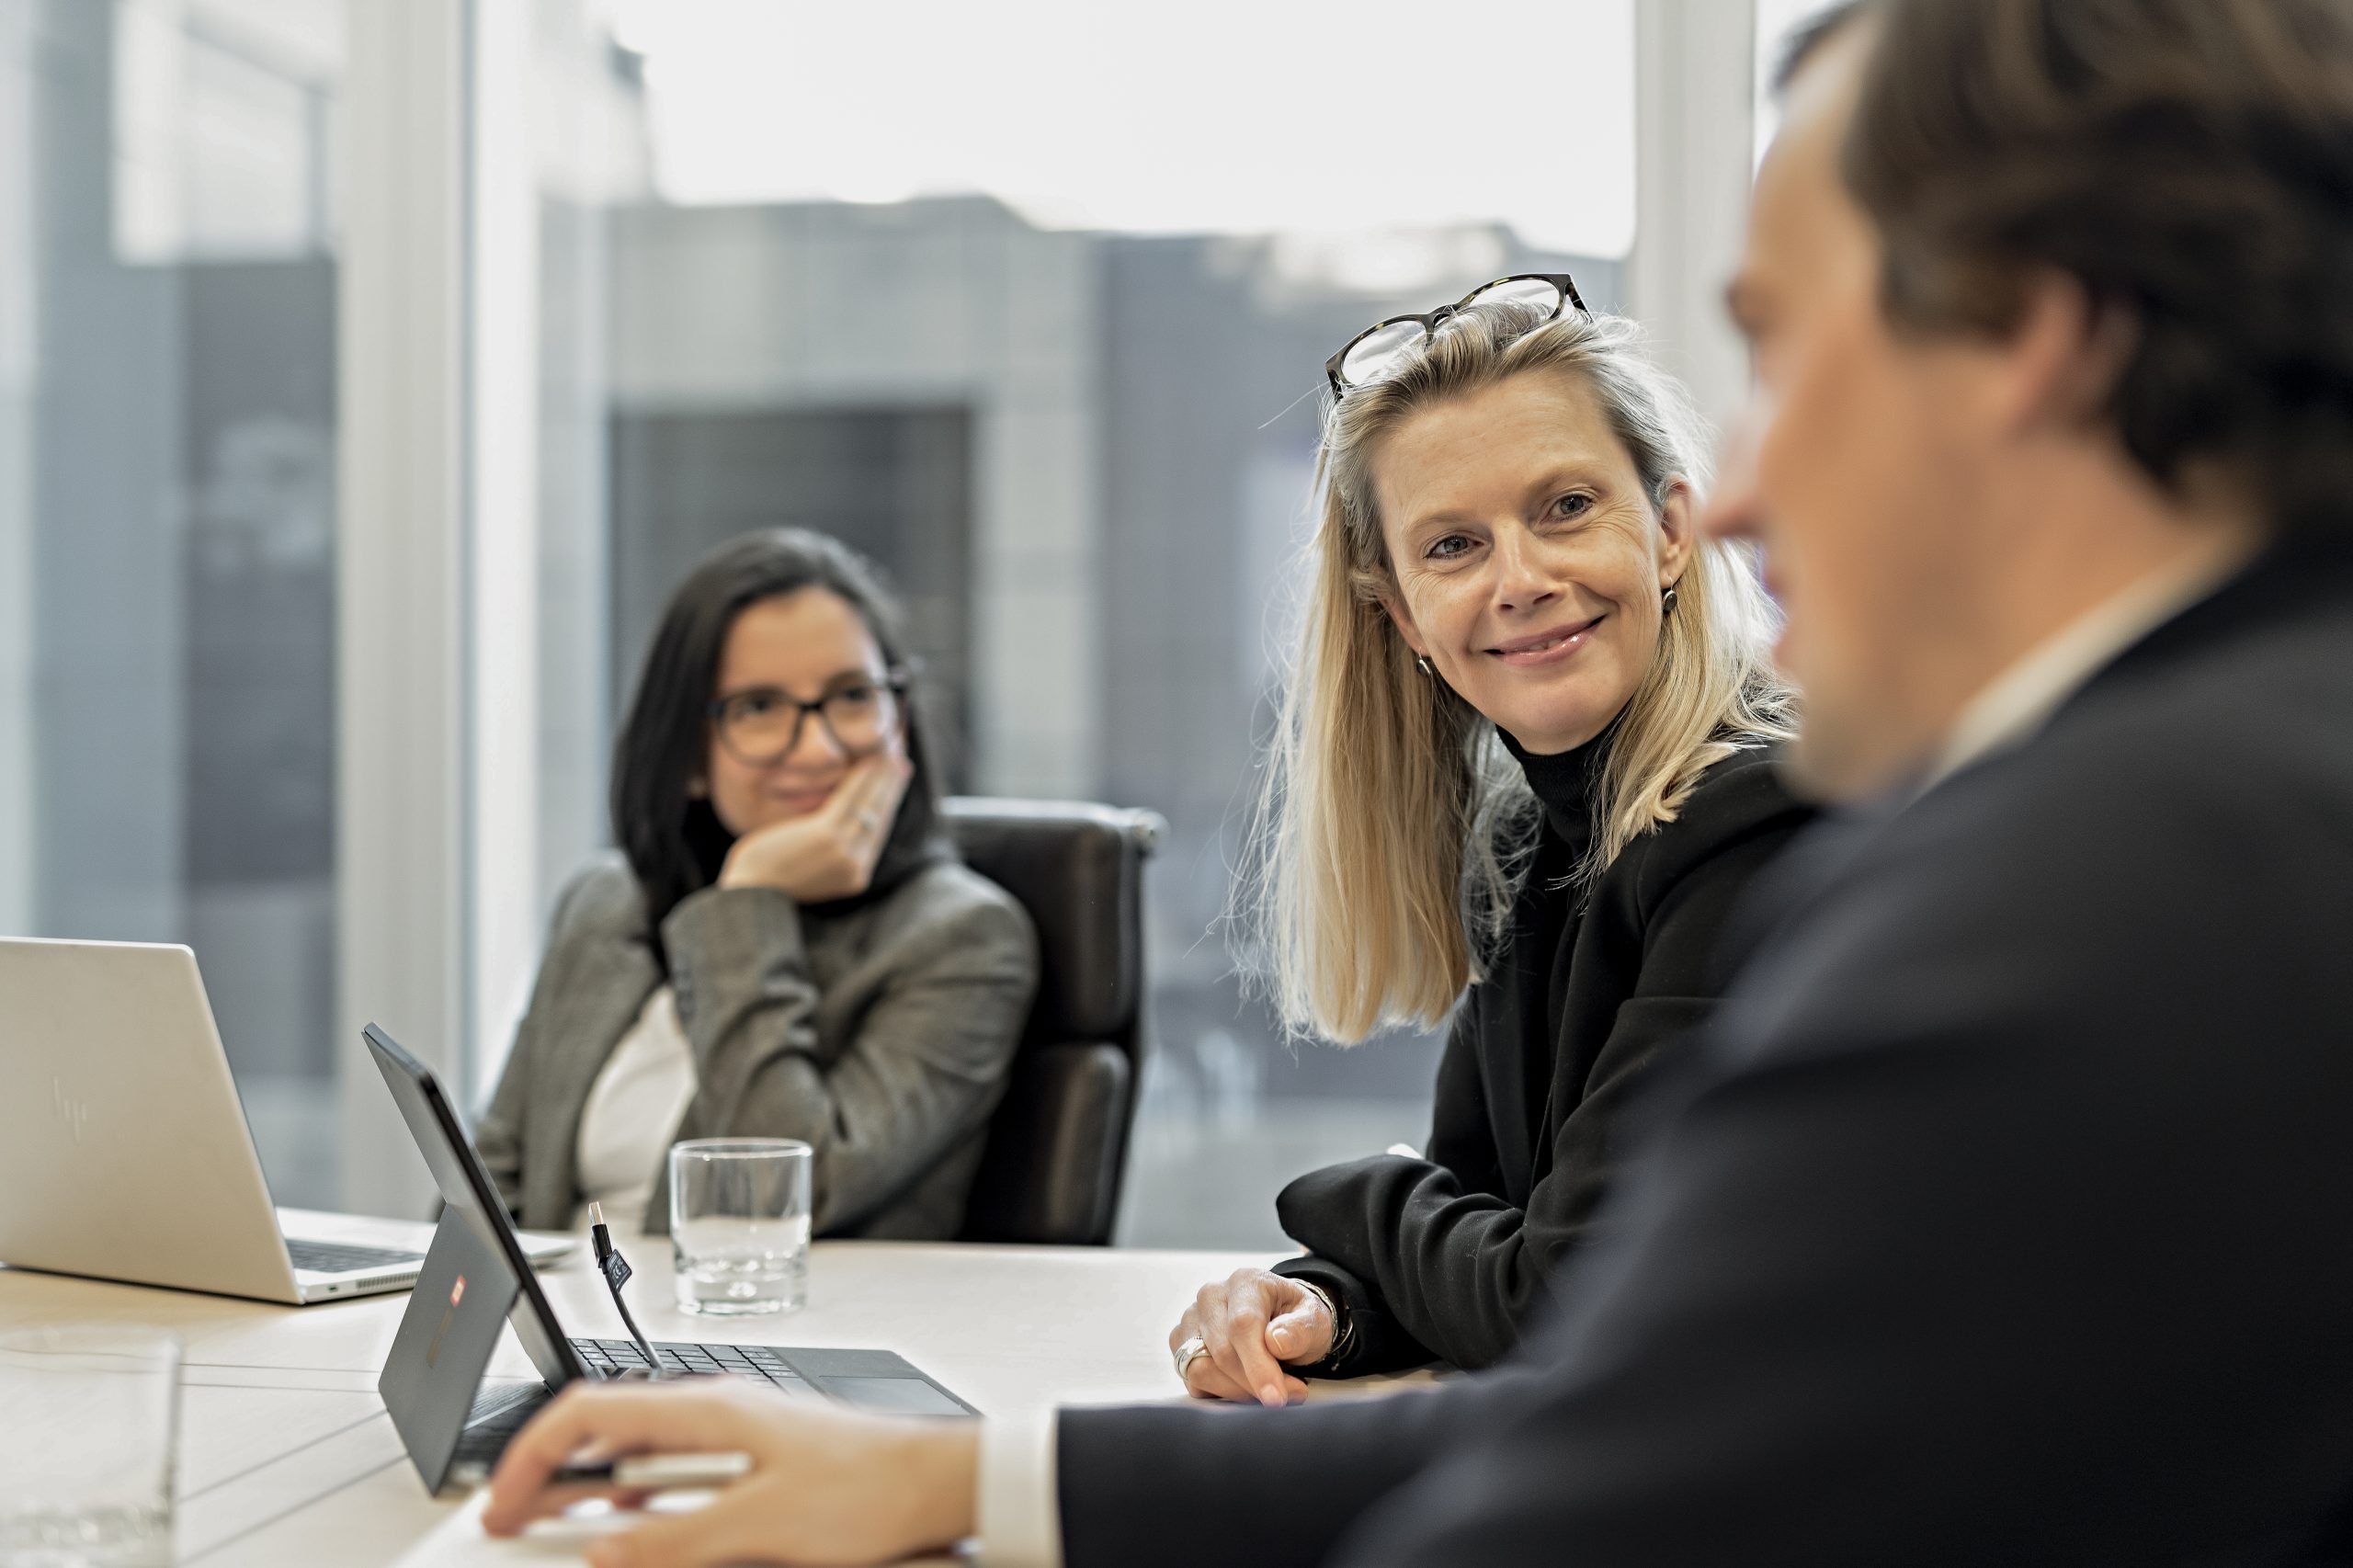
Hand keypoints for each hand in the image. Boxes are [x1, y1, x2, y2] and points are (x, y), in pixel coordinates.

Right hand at [481, 1377, 977, 1567]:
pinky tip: (628, 1529)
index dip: (531, 1454)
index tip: (500, 1502)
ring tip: (550, 1527)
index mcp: (707, 1409)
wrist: (937, 1481)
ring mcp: (733, 1433)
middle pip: (604, 1431)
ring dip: (587, 1489)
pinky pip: (673, 1473)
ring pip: (635, 1454)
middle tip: (506, 1521)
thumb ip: (676, 1539)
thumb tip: (605, 1550)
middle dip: (546, 1473)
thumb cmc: (868, 1487)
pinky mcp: (753, 1459)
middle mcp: (714, 1411)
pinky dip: (634, 1499)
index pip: (589, 1411)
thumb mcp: (762, 1523)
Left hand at [718, 755, 911, 902]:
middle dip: (893, 789)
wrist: (748, 896)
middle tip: (902, 764)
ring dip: (882, 778)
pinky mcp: (828, 835)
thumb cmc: (765, 881)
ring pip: (870, 806)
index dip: (887, 808)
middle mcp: (855, 865)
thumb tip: (832, 822)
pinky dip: (861, 778)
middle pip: (879, 819)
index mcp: (853, 876)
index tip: (894, 788)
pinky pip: (850, 799)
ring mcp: (844, 851)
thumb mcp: (807, 868)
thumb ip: (827, 850)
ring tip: (891, 757)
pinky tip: (869, 762)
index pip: (876, 835)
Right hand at [1168, 1267, 1333, 1405]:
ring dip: (1237, 1392)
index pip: (1242, 1325)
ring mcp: (1191, 1320)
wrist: (1279, 1320)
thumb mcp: (1314, 1319)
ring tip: (1269, 1391)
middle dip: (1254, 1384)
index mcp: (1245, 1282)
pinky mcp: (1181, 1345)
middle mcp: (1211, 1297)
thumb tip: (1276, 1343)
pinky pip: (1194, 1381)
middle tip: (1287, 1396)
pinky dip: (1222, 1393)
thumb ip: (1301, 1329)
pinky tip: (1246, 1386)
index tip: (1275, 1397)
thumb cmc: (1296, 1319)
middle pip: (1222, 1353)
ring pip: (1201, 1370)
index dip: (1258, 1365)